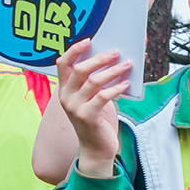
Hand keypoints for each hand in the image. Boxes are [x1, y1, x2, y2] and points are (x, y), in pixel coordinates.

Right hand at [57, 40, 131, 179]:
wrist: (96, 148)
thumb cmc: (97, 119)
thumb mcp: (92, 98)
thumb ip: (95, 83)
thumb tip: (113, 61)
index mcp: (64, 89)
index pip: (62, 64)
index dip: (74, 50)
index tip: (89, 40)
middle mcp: (66, 97)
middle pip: (80, 70)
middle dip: (100, 59)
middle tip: (116, 52)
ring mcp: (74, 107)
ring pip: (93, 81)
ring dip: (112, 71)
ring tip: (127, 65)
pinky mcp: (87, 116)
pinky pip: (102, 97)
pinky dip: (116, 88)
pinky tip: (125, 84)